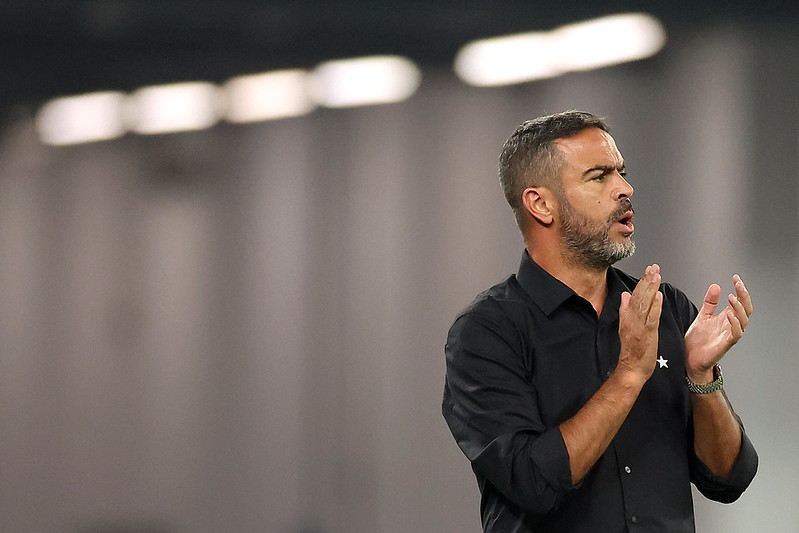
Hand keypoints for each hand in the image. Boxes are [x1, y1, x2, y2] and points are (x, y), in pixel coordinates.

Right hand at [617, 264, 662, 382]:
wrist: (630, 369)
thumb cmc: (631, 352)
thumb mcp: (625, 328)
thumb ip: (625, 310)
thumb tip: (625, 295)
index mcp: (627, 318)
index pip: (634, 296)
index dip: (642, 282)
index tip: (648, 270)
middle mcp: (631, 320)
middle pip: (639, 297)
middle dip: (646, 281)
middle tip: (653, 267)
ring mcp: (639, 327)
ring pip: (644, 304)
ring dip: (650, 289)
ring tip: (656, 275)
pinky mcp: (647, 335)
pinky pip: (651, 318)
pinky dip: (655, 307)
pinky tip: (658, 296)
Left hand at [684, 275, 752, 381]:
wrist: (689, 360)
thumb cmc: (697, 341)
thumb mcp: (702, 316)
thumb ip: (710, 303)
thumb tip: (716, 286)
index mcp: (726, 318)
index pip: (739, 301)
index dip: (740, 290)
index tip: (735, 278)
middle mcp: (730, 326)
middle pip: (746, 309)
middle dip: (744, 295)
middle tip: (738, 284)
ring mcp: (729, 335)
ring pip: (744, 320)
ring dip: (739, 308)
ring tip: (732, 297)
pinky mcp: (725, 344)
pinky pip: (736, 334)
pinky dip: (735, 324)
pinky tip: (730, 315)